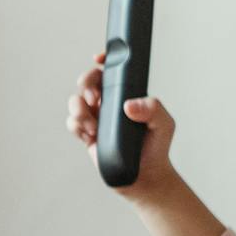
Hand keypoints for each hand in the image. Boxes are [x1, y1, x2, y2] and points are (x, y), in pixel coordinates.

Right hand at [64, 51, 178, 200]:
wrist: (147, 177)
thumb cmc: (156, 147)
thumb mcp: (164, 125)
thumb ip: (153, 109)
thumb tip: (128, 106)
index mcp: (126, 94)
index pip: (111, 70)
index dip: (103, 60)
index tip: (99, 59)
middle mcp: (109, 103)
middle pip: (87, 80)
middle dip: (85, 83)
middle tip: (94, 98)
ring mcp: (96, 117)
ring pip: (75, 101)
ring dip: (78, 109)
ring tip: (94, 126)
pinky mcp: (87, 134)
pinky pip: (72, 122)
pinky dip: (76, 125)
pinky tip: (91, 135)